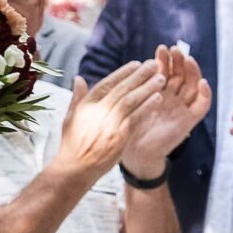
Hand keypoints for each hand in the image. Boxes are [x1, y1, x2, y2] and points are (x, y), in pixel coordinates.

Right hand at [58, 61, 166, 180]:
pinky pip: (137, 117)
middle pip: (123, 88)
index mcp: (87, 104)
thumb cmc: (72, 143)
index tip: (136, 63)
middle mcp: (99, 111)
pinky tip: (158, 98)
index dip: (123, 72)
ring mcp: (110, 123)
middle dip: (140, 75)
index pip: (108, 83)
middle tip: (154, 64)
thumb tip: (78, 78)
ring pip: (132, 100)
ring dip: (148, 88)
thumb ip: (77, 97)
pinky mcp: (120, 136)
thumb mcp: (70, 117)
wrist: (75, 168)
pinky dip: (148, 106)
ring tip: (161, 78)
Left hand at [124, 45, 212, 174]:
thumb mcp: (129, 104)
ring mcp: (181, 108)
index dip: (165, 60)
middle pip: (181, 75)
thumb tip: (129, 66)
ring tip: (188, 59)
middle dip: (178, 61)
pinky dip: (205, 94)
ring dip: (192, 71)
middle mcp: (171, 98)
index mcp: (157, 92)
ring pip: (192, 85)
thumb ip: (131, 88)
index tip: (161, 48)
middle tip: (175, 50)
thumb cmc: (129, 129)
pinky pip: (202, 106)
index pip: (165, 71)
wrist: (136, 155)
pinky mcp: (189, 121)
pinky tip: (203, 82)